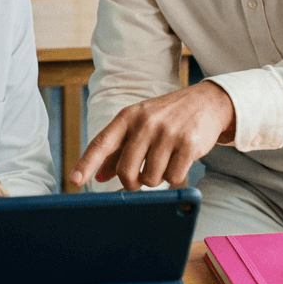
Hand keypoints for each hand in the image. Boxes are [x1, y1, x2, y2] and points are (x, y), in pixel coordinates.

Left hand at [68, 81, 236, 190]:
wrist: (207, 101)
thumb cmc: (167, 116)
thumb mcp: (140, 124)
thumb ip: (119, 149)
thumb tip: (100, 175)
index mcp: (128, 117)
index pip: (102, 143)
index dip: (86, 164)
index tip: (75, 180)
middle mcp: (145, 123)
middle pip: (126, 171)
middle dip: (132, 182)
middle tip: (140, 177)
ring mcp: (167, 133)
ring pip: (150, 178)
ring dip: (156, 178)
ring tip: (165, 161)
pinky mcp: (188, 144)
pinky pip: (173, 178)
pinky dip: (175, 177)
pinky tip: (180, 162)